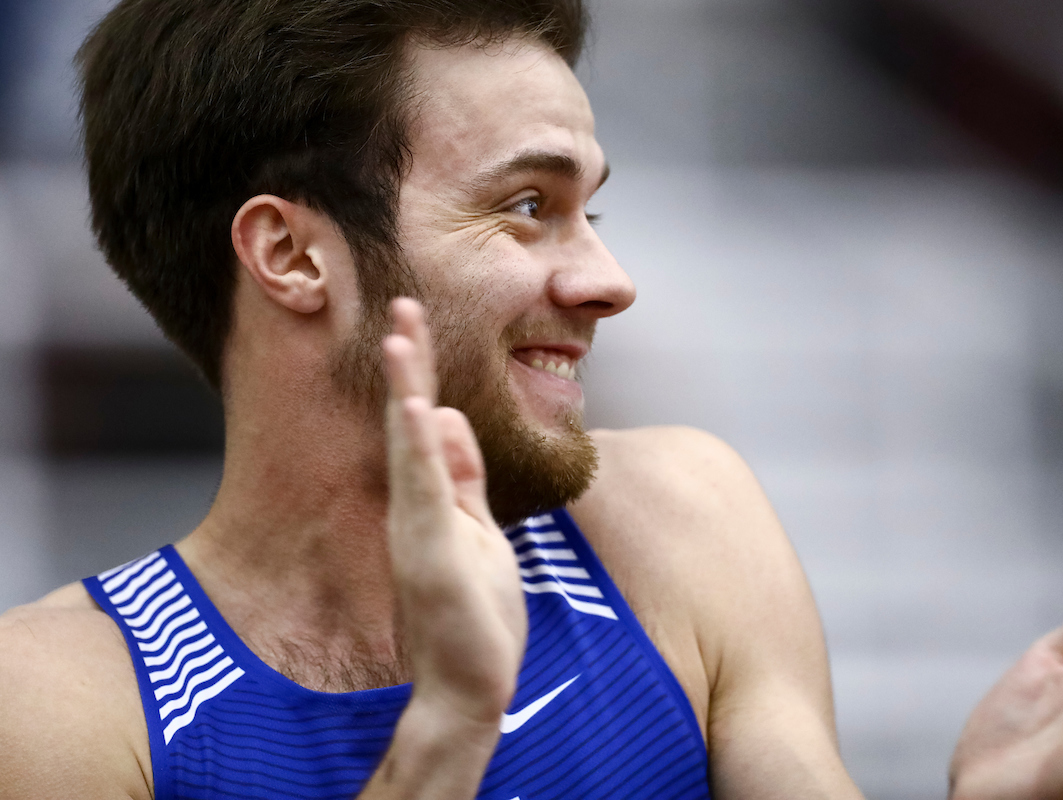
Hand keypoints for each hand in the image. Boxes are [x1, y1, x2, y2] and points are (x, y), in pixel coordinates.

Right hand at [383, 297, 526, 724]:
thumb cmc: (474, 612)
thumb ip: (461, 475)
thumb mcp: (477, 527)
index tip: (412, 317)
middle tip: (401, 303)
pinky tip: (419, 410)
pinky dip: (421, 451)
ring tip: (398, 338)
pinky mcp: (431, 559)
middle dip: (406, 361)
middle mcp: (416, 508)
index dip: (417, 369)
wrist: (466, 686)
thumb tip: (448, 414)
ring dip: (405, 390)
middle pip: (410, 420)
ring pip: (410, 449)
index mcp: (430, 498)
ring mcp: (420, 531)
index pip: (423, 419)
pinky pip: (425, 496)